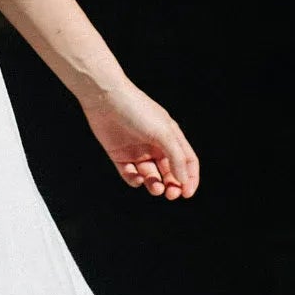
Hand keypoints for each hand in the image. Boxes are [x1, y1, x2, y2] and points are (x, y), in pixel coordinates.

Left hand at [82, 79, 198, 199]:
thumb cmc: (138, 110)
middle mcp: (155, 144)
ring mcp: (137, 151)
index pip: (186, 161)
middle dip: (172, 185)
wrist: (105, 99)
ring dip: (155, 185)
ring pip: (150, 176)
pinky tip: (137, 177)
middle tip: (170, 194)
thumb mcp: (163, 133)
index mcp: (170, 136)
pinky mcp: (119, 155)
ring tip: (156, 188)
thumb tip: (184, 181)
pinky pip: (130, 174)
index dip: (189, 178)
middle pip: (169, 172)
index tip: (187, 193)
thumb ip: (176, 157)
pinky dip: (135, 180)